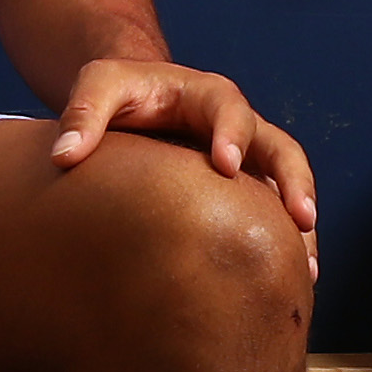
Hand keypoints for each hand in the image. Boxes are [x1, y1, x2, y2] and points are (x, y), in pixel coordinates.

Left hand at [48, 57, 322, 260]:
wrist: (136, 102)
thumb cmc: (119, 92)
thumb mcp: (98, 85)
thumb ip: (82, 113)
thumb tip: (64, 156)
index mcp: (208, 97)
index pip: (229, 111)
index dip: (231, 135)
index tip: (227, 165)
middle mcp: (240, 128)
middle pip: (282, 150)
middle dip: (294, 184)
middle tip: (302, 219)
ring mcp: (248, 161)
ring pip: (288, 187)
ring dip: (301, 227)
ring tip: (306, 273)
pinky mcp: (244, 191)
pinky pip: (274, 215)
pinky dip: (286, 246)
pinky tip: (289, 287)